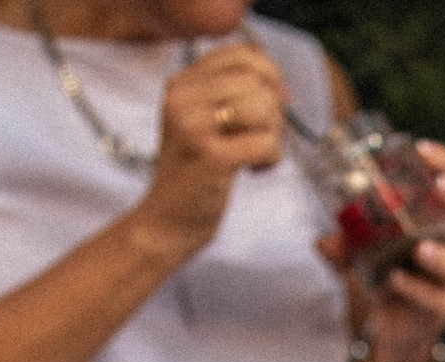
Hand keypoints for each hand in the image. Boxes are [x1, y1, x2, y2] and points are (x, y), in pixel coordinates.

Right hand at [130, 42, 289, 256]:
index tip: (274, 103)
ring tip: (253, 155)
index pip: (241, 55)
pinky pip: (267, 142)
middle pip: (257, 81)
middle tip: (259, 139)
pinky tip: (251, 171)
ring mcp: (194, 126)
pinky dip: (270, 159)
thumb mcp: (201, 122)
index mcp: (181, 84)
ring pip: (264, 107)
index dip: (269, 74)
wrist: (165, 222)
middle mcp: (183, 98)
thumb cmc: (191, 174)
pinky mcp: (212, 156)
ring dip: (272, 135)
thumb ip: (230, 94)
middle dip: (273, 112)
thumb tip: (279, 83)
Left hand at [322, 139, 444, 361]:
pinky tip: (396, 279)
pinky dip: (415, 288)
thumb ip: (347, 245)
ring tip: (421, 249)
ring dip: (444, 257)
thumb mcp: (366, 251)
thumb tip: (323, 241)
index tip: (421, 148)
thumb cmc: (389, 274)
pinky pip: (437, 299)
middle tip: (439, 186)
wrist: (393, 327)